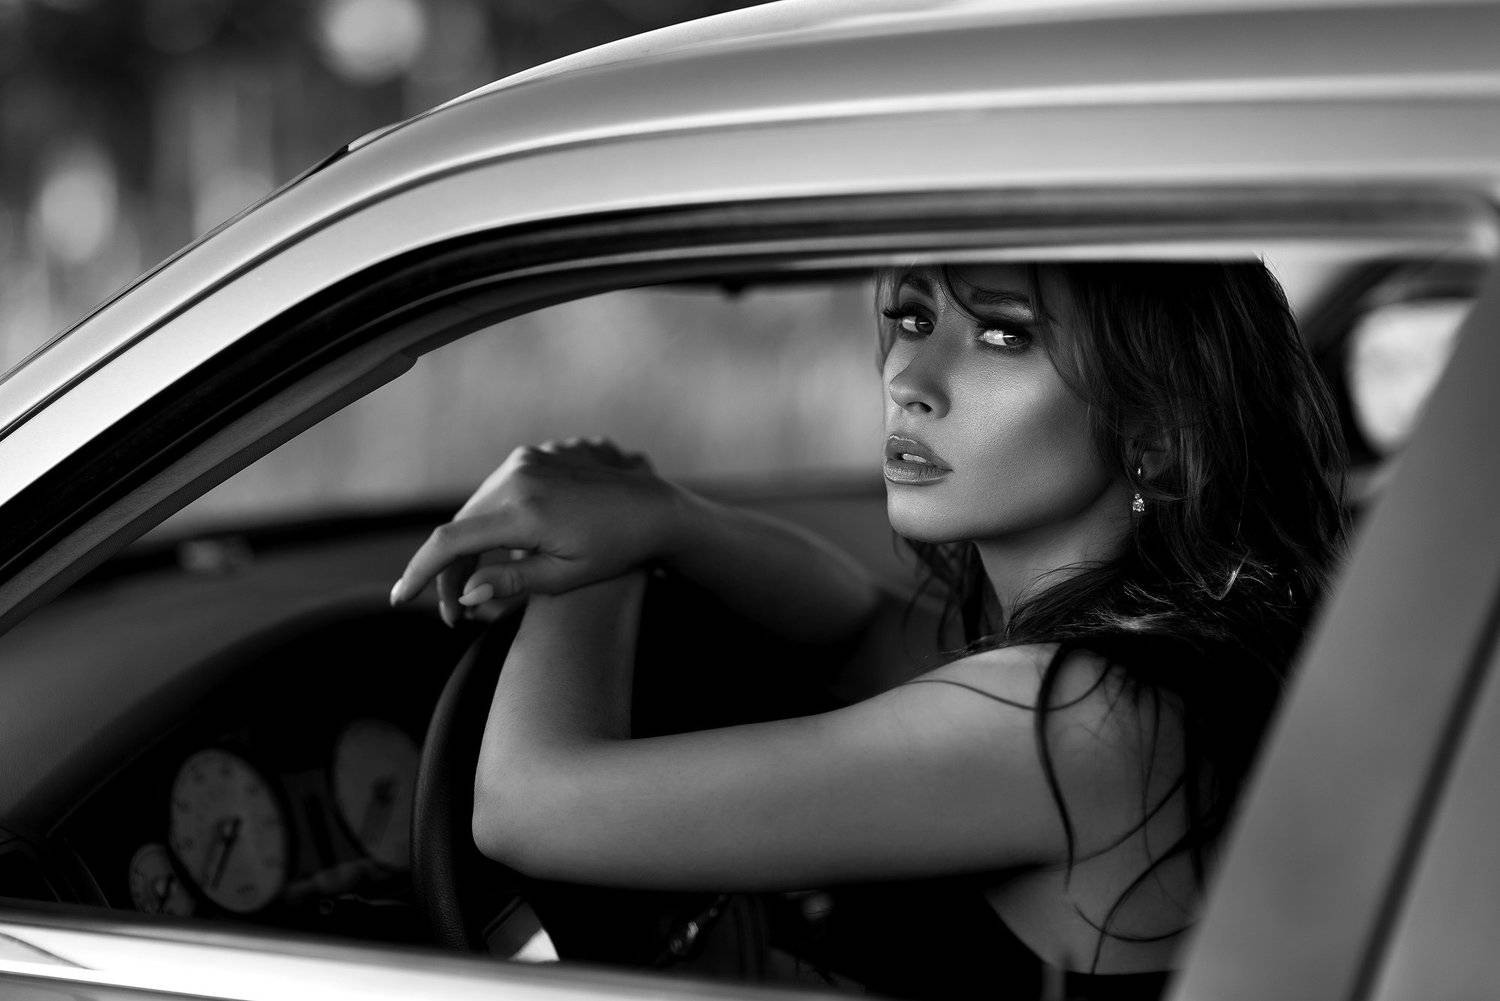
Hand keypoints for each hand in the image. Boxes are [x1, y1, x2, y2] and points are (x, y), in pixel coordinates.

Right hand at [390, 437, 678, 624]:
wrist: (655, 507)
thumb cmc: (618, 550)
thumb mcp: (567, 576)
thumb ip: (511, 582)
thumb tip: (464, 594)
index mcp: (525, 511)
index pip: (451, 543)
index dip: (420, 573)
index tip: (400, 599)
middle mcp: (518, 477)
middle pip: (459, 527)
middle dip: (448, 570)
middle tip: (454, 614)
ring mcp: (525, 460)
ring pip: (474, 510)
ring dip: (468, 546)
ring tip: (476, 587)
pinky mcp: (532, 455)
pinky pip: (495, 493)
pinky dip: (488, 523)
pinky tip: (496, 552)